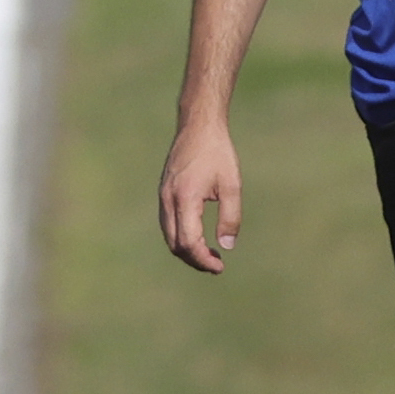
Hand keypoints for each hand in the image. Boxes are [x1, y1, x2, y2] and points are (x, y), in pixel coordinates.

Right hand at [157, 117, 242, 274]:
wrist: (197, 126)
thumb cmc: (217, 152)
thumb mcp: (231, 184)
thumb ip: (230, 216)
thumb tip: (228, 246)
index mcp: (185, 199)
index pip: (189, 242)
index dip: (203, 260)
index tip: (221, 267)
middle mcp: (168, 200)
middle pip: (175, 244)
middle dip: (194, 259)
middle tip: (217, 265)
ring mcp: (163, 196)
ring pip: (169, 235)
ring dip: (187, 250)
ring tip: (209, 254)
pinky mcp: (164, 192)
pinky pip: (168, 223)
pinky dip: (181, 236)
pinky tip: (199, 236)